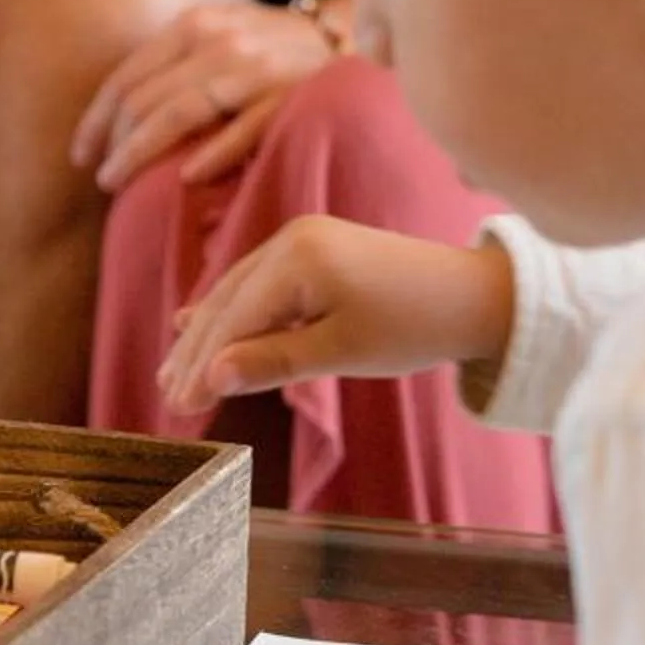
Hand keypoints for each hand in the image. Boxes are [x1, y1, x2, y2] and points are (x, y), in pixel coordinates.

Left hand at [71, 2, 339, 192]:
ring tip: (120, 184)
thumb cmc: (277, 53)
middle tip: (103, 179)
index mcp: (195, 25)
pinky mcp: (291, 97)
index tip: (80, 154)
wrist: (360, 44)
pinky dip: (209, 154)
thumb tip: (119, 119)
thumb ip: (178, 67)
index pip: (127, 77)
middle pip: (145, 98)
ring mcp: (257, 67)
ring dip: (140, 153)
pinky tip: (185, 178)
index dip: (97, 119)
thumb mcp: (224, 41)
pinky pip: (240, 130)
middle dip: (115, 142)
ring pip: (179, 113)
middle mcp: (221, 40)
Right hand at [158, 219, 514, 415]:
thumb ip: (272, 362)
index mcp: (296, 258)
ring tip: (175, 372)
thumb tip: (211, 378)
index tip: (180, 406)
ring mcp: (300, 239)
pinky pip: (257, 283)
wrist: (476, 295)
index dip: (201, 365)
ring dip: (207, 335)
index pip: (232, 320)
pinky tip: (198, 323)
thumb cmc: (414, 326)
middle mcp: (290, 238)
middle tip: (168, 397)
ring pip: (237, 293)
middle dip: (195, 352)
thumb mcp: (342, 352)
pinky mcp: (313, 248)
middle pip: (227, 303)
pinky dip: (231, 313)